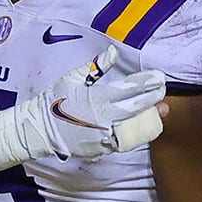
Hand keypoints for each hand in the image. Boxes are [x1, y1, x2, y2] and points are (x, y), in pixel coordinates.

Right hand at [25, 45, 166, 159]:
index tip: (158, 77)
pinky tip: (144, 125)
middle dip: (152, 99)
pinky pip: (123, 141)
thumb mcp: (72, 78)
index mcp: (95, 98)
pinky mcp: (101, 149)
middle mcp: (102, 118)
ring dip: (148, 118)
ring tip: (160, 110)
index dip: (145, 83)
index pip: (127, 89)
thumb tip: (113, 52)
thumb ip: (96, 67)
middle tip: (163, 90)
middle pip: (134, 108)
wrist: (39, 129)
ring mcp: (102, 136)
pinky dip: (135, 133)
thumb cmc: (55, 100)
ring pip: (133, 127)